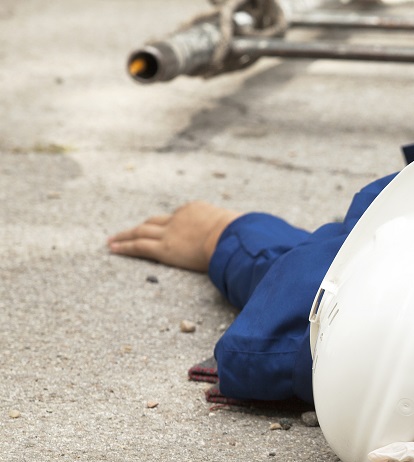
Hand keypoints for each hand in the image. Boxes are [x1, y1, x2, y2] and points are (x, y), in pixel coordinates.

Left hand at [107, 201, 240, 271]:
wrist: (231, 236)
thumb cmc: (242, 234)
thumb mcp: (239, 227)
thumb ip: (237, 230)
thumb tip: (250, 235)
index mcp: (196, 210)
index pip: (178, 217)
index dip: (169, 223)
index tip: (164, 228)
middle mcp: (179, 218)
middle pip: (154, 221)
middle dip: (142, 226)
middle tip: (129, 230)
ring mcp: (170, 233)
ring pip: (141, 232)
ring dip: (125, 235)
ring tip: (112, 240)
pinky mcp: (165, 248)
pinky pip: (139, 247)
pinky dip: (124, 247)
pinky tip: (112, 249)